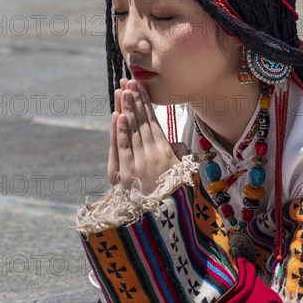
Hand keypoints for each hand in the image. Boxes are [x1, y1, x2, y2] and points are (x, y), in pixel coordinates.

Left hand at [107, 78, 186, 193]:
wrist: (162, 222)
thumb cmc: (176, 197)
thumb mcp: (185, 175)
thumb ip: (181, 156)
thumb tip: (178, 144)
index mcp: (167, 152)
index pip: (154, 122)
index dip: (147, 104)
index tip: (141, 87)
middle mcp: (152, 154)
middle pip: (141, 122)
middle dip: (135, 100)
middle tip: (129, 81)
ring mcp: (137, 163)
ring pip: (130, 131)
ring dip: (126, 109)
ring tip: (123, 91)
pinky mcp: (124, 173)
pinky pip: (121, 148)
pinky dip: (118, 131)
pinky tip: (117, 115)